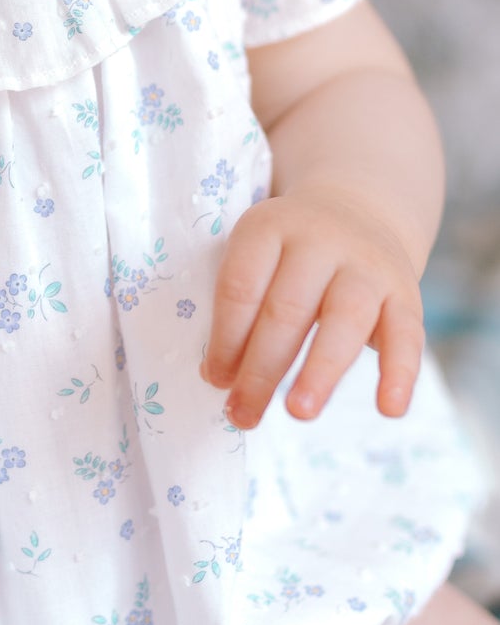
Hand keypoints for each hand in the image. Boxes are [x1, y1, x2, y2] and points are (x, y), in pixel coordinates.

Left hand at [201, 187, 423, 429]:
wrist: (358, 210)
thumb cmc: (290, 254)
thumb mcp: (258, 258)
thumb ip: (240, 310)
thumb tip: (219, 378)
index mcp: (268, 228)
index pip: (241, 287)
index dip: (225, 339)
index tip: (216, 381)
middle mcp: (319, 240)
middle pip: (287, 309)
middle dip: (262, 368)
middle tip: (244, 414)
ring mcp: (366, 265)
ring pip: (344, 320)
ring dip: (319, 372)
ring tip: (298, 413)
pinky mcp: (406, 291)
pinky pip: (407, 334)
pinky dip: (400, 373)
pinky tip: (390, 410)